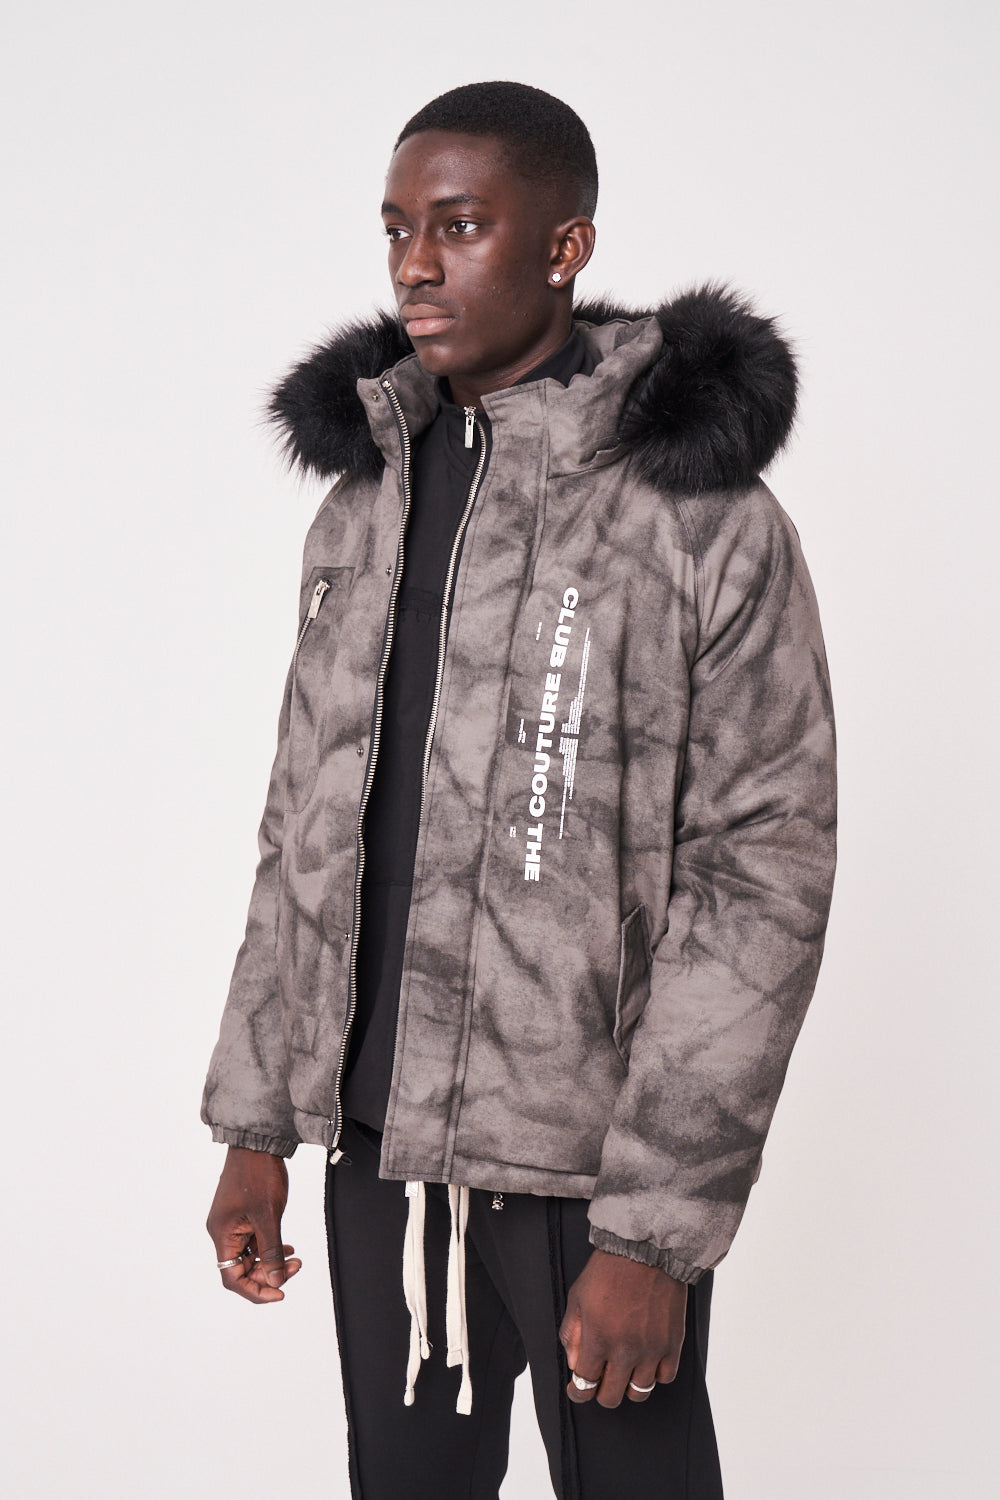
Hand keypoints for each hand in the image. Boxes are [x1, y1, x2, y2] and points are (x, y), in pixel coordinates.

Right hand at [206, 1146, 301, 1303]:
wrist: (257, 1142)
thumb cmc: (258, 1174)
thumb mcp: (268, 1216)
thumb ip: (271, 1251)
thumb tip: (277, 1281)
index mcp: (222, 1234)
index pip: (233, 1278)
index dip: (255, 1290)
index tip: (280, 1293)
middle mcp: (223, 1232)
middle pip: (242, 1269)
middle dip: (269, 1274)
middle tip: (296, 1267)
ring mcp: (232, 1223)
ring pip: (250, 1255)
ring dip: (272, 1261)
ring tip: (296, 1259)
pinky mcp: (242, 1215)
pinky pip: (254, 1241)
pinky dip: (270, 1247)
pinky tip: (288, 1247)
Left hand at [559, 1247, 686, 1406]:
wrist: (646, 1250)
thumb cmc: (609, 1270)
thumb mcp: (577, 1297)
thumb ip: (571, 1334)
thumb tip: (574, 1364)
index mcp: (597, 1339)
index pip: (584, 1385)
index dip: (578, 1392)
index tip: (578, 1389)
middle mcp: (624, 1350)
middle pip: (611, 1397)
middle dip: (601, 1392)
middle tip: (601, 1380)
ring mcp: (651, 1349)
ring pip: (639, 1392)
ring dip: (628, 1386)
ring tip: (625, 1371)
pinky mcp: (672, 1343)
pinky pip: (665, 1377)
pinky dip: (655, 1374)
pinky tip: (647, 1361)